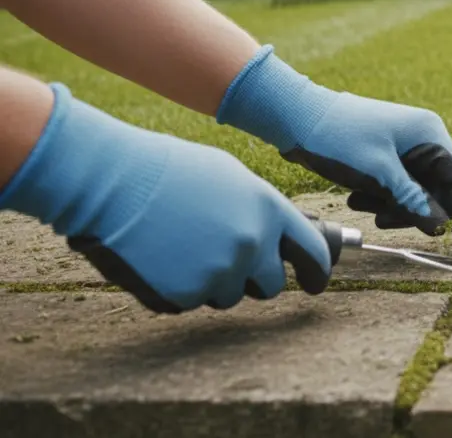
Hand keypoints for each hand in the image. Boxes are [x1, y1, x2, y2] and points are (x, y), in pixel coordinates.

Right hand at [0, 84, 332, 312]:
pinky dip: (180, 287)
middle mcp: (252, 245)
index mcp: (269, 211)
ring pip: (228, 295)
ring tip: (183, 248)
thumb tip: (278, 236)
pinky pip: (191, 302)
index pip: (312, 252)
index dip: (317, 272)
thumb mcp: (231, 177)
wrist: (113, 183)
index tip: (315, 282)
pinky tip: (162, 259)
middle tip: (227, 261)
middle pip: (271, 285)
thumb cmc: (168, 171)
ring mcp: (218, 273)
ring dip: (213, 281)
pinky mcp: (185, 295)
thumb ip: (261, 210)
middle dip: (254, 279)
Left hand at [216, 46, 451, 244]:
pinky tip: (357, 197)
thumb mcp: (378, 173)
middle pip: (438, 189)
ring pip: (415, 192)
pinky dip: (381, 198)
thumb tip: (441, 227)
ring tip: (364, 207)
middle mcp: (423, 140)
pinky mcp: (387, 157)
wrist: (296, 117)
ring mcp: (405, 148)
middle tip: (389, 223)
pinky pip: (396, 187)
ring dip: (394, 207)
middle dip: (417, 211)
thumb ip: (413, 200)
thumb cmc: (339, 138)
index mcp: (429, 134)